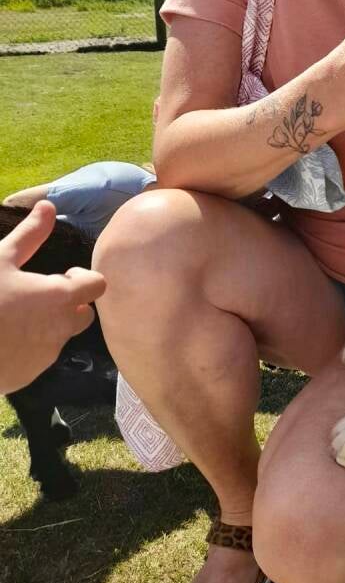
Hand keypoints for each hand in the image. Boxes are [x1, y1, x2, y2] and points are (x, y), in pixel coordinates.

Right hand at [0, 201, 106, 393]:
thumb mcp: (1, 258)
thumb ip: (30, 235)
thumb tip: (49, 205)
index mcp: (61, 298)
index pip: (97, 285)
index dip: (81, 278)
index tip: (59, 275)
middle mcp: (62, 329)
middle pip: (84, 314)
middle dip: (68, 304)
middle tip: (36, 296)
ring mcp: (46, 357)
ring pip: (60, 336)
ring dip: (47, 325)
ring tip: (14, 315)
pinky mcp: (28, 377)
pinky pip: (38, 357)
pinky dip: (29, 347)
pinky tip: (4, 338)